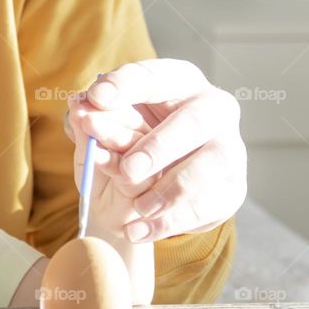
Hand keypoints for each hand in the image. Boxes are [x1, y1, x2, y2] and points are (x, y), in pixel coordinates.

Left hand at [64, 59, 246, 242]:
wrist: (151, 191)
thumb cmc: (128, 145)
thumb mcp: (104, 131)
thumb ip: (93, 119)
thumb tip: (78, 106)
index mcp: (177, 84)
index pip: (156, 77)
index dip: (127, 85)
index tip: (95, 97)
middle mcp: (211, 109)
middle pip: (195, 120)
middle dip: (160, 145)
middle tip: (129, 171)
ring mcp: (227, 148)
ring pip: (210, 165)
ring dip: (171, 189)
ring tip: (138, 208)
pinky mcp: (230, 187)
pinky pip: (207, 205)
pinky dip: (171, 221)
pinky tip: (140, 230)